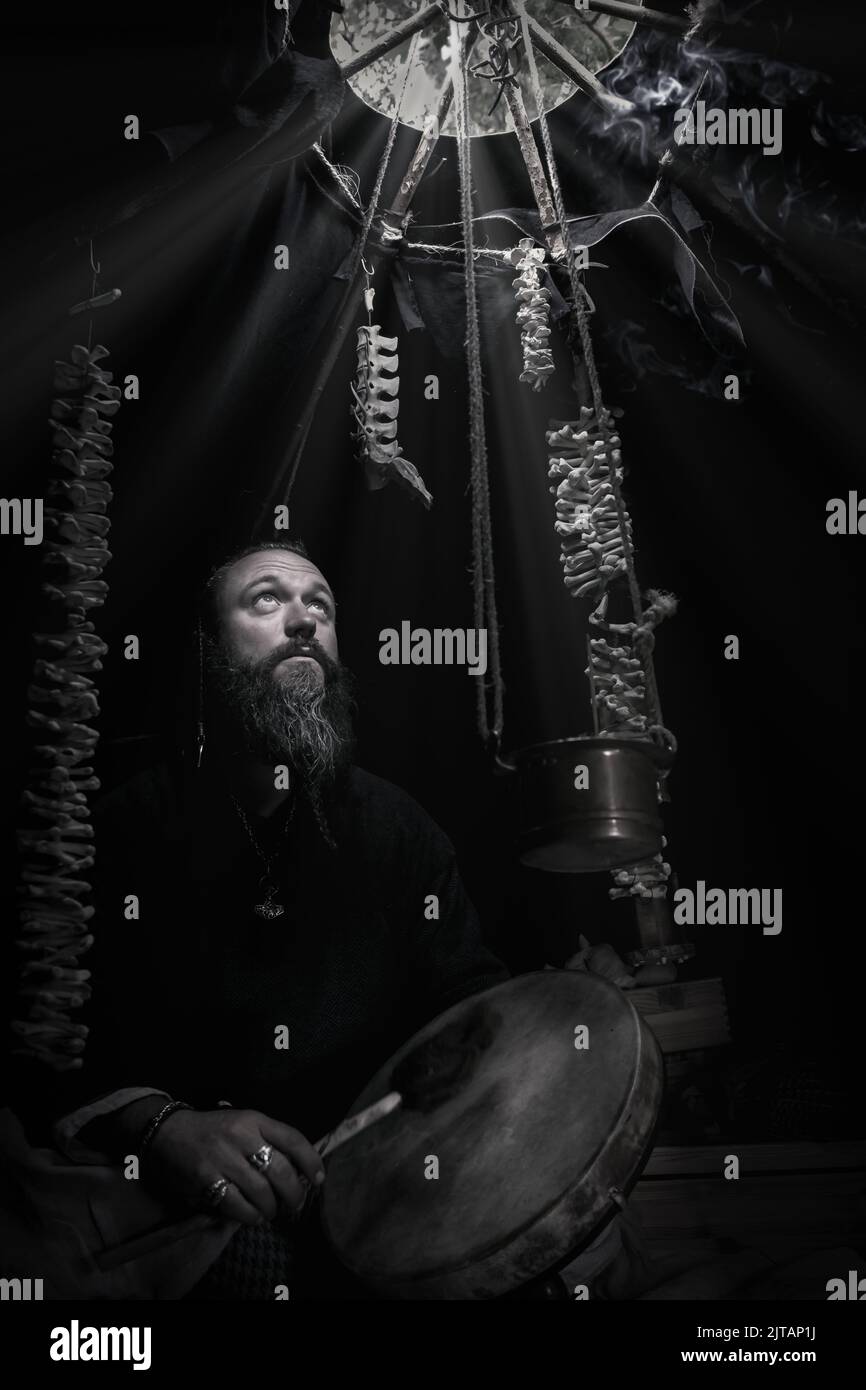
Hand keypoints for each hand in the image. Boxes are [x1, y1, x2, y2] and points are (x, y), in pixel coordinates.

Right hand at [145, 1108, 324, 1225]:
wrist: (167, 1132)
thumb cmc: (212, 1131)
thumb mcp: (242, 1123)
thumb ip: (268, 1140)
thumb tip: (299, 1171)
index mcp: (253, 1119)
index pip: (292, 1139)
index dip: (311, 1161)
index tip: (319, 1178)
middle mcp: (240, 1136)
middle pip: (281, 1171)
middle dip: (294, 1194)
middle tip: (295, 1204)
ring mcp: (222, 1159)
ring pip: (262, 1193)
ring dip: (272, 1209)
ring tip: (271, 1211)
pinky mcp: (205, 1180)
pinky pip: (237, 1206)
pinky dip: (251, 1216)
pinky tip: (253, 1216)